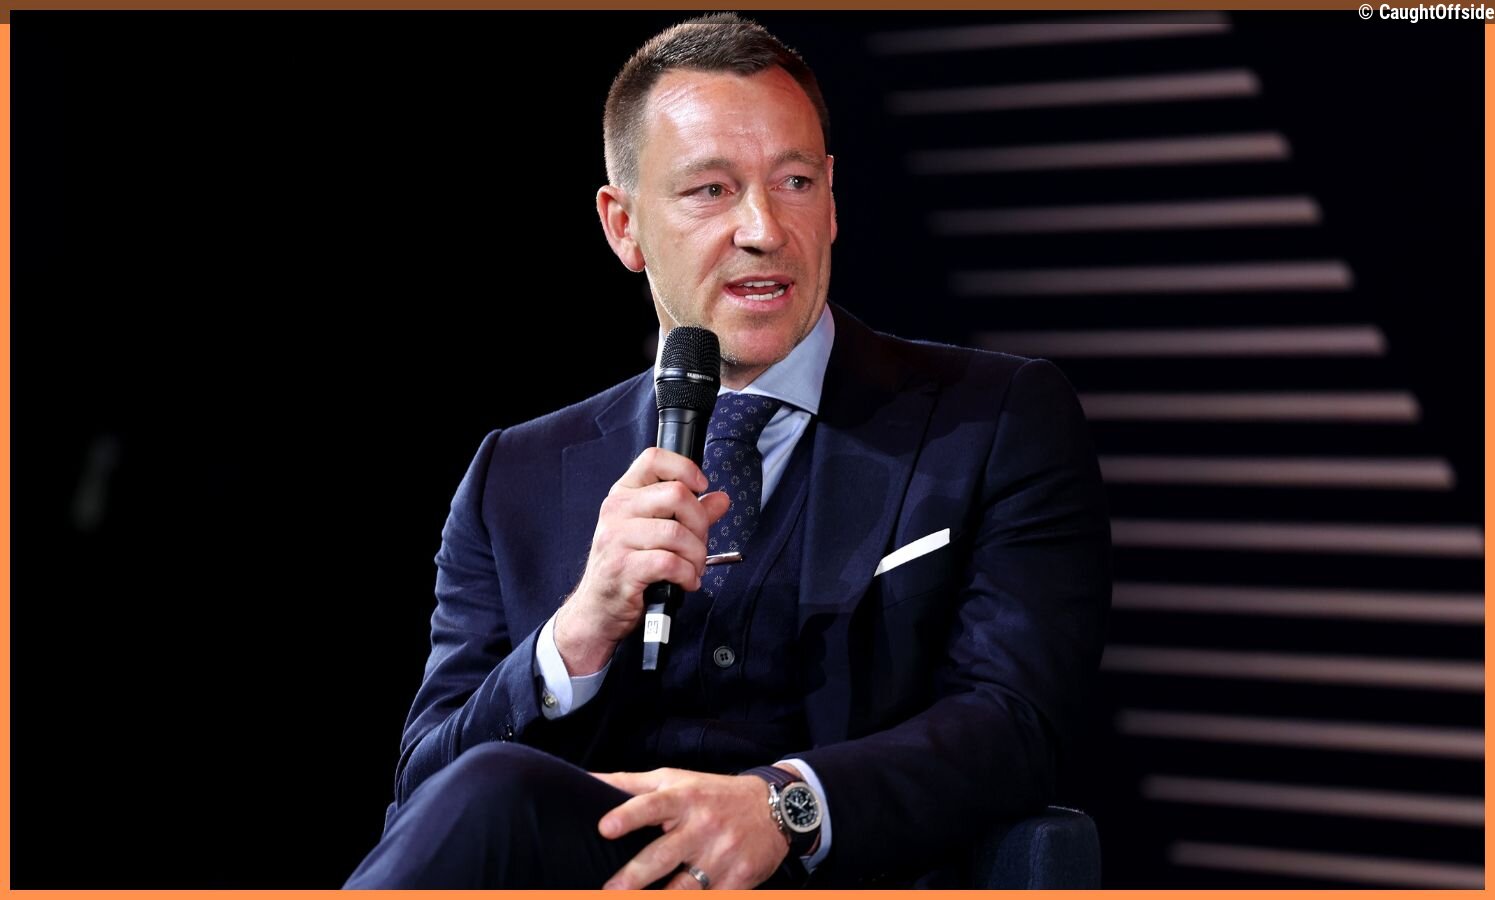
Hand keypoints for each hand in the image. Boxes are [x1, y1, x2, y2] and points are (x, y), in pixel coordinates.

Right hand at [555, 448, 731, 674]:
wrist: (598, 609)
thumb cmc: (628, 568)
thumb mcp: (655, 533)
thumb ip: (689, 513)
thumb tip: (720, 498)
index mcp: (624, 494)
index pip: (653, 458)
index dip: (685, 468)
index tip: (701, 488)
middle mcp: (616, 510)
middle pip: (676, 494)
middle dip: (700, 524)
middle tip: (698, 544)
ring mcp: (616, 538)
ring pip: (677, 532)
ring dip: (696, 555)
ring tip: (693, 568)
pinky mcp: (623, 568)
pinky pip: (670, 562)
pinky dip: (687, 575)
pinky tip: (685, 582)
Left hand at [592, 767, 790, 889]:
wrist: (775, 808)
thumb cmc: (713, 794)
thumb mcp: (675, 779)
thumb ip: (630, 784)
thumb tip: (587, 782)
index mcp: (683, 799)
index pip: (652, 804)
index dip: (628, 815)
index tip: (605, 827)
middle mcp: (702, 826)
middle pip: (663, 854)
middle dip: (635, 875)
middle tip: (611, 890)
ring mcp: (721, 856)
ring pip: (686, 887)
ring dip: (665, 897)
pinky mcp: (738, 879)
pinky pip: (712, 898)